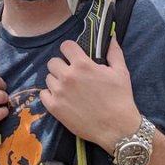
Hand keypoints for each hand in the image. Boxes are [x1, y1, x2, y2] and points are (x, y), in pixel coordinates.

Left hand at [42, 37, 140, 151]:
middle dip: (62, 66)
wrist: (117, 128)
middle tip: (72, 75)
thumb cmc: (120, 99)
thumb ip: (114, 52)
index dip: (70, 50)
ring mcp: (59, 92)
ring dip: (57, 81)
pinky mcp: (54, 107)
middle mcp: (67, 76)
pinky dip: (51, 95)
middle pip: (53, 62)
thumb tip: (111, 36)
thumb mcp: (121, 72)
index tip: (74, 56)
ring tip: (69, 89)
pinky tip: (63, 99)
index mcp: (82, 65)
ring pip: (48, 78)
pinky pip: (43, 94)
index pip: (65, 46)